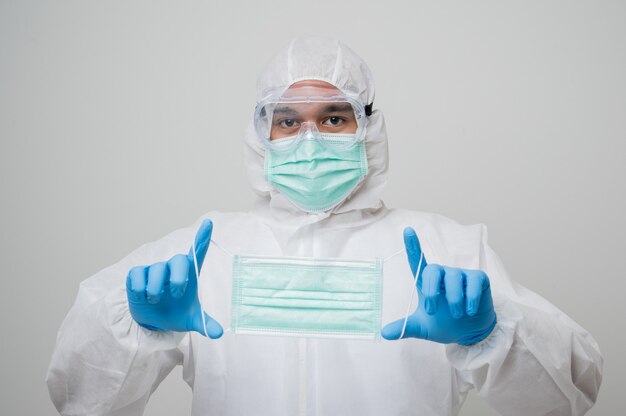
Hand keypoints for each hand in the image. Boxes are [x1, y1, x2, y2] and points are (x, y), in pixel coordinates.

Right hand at [126, 219, 222, 337]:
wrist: (154, 320)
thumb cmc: (176, 313)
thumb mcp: (191, 320)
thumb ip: (206, 324)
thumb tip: (218, 333)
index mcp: (190, 274)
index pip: (198, 251)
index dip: (203, 236)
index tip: (209, 222)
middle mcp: (173, 267)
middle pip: (179, 261)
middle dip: (178, 277)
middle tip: (176, 293)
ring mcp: (155, 269)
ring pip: (156, 270)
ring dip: (155, 289)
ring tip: (155, 300)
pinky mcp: (138, 274)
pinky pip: (137, 275)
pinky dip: (139, 289)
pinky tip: (142, 297)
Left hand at [382, 227, 495, 344]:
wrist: (470, 334)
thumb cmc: (445, 324)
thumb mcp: (423, 328)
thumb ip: (405, 327)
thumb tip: (384, 333)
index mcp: (427, 282)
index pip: (418, 260)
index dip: (413, 245)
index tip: (407, 230)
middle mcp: (443, 275)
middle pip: (434, 270)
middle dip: (431, 290)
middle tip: (431, 310)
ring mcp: (461, 275)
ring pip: (455, 277)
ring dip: (454, 299)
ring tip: (457, 315)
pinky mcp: (479, 279)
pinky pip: (475, 282)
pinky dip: (472, 298)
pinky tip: (470, 310)